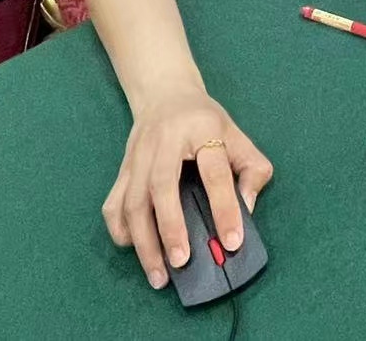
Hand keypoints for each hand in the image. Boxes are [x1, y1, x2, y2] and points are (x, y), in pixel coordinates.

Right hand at [103, 87, 273, 289]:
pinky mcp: (122, 167)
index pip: (215, 172)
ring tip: (159, 274)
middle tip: (182, 262)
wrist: (165, 91)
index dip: (225, 207)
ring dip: (144, 241)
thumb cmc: (205, 120)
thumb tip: (245, 210)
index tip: (232, 241)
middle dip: (170, 227)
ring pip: (132, 200)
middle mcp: (165, 140)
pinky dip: (120, 230)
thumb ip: (252, 169)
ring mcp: (138, 154)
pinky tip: (134, 249)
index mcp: (202, 128)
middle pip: (162, 186)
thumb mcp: (236, 134)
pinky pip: (113, 203)